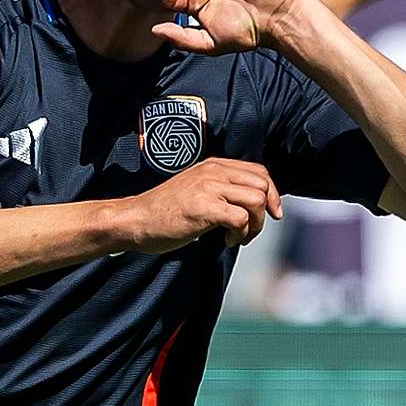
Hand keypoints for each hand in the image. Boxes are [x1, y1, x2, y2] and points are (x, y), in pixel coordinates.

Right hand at [111, 157, 282, 253]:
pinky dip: (240, 234)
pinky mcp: (203, 207)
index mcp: (213, 166)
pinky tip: (225, 240)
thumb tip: (253, 204)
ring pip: (256, 200)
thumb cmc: (163, 213)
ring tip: (237, 236)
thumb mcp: (196, 190)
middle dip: (265, 212)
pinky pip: (240, 218)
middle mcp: (213, 172)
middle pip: (262, 185)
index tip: (272, 214)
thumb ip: (221, 190)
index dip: (271, 194)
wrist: (134, 220)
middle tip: (250, 231)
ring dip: (254, 225)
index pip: (258, 172)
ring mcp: (208, 188)